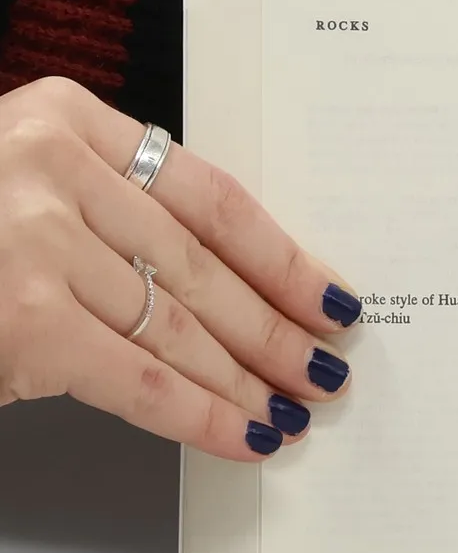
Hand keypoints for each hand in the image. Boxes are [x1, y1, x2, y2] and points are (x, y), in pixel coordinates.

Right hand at [0, 78, 359, 459]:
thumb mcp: (21, 181)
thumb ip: (108, 205)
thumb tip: (235, 282)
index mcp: (64, 117)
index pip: (211, 196)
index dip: (282, 256)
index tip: (331, 294)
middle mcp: (49, 168)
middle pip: (203, 265)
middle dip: (277, 328)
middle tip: (328, 365)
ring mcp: (32, 244)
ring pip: (180, 325)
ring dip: (250, 378)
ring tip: (296, 406)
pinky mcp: (24, 322)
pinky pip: (141, 381)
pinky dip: (204, 416)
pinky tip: (246, 436)